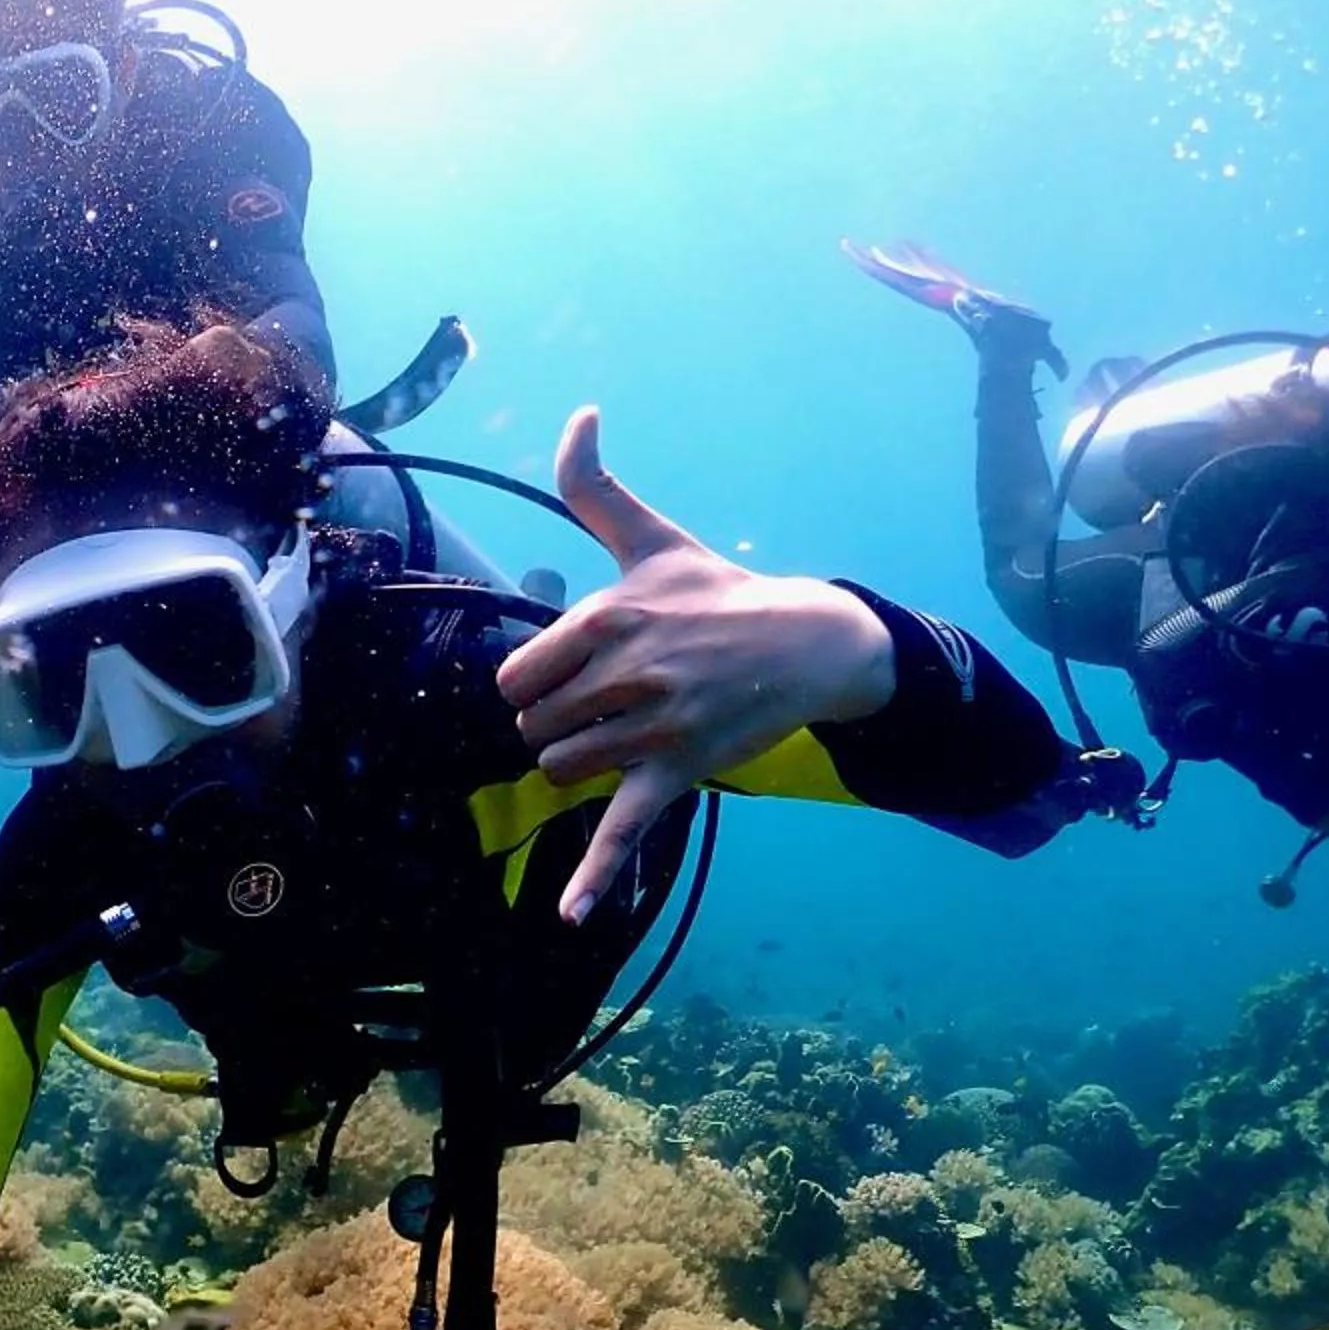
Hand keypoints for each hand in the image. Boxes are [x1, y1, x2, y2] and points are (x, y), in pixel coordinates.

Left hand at [497, 408, 896, 924]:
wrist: (812, 642)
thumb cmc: (719, 590)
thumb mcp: (653, 537)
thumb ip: (596, 485)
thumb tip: (581, 412)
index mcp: (608, 617)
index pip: (516, 678)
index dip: (538, 683)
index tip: (578, 670)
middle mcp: (628, 672)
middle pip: (533, 728)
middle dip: (559, 721)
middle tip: (612, 700)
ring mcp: (653, 727)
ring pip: (562, 770)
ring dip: (580, 762)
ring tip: (628, 733)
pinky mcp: (678, 774)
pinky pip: (622, 833)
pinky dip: (593, 879)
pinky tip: (568, 917)